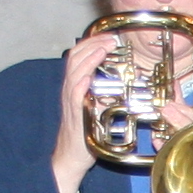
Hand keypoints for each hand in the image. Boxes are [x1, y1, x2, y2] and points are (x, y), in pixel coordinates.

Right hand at [52, 30, 122, 192]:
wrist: (72, 156)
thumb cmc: (87, 135)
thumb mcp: (97, 109)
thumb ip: (106, 96)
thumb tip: (123, 86)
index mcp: (75, 86)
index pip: (80, 57)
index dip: (92, 44)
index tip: (108, 36)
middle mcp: (70, 89)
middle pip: (76, 57)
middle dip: (93, 44)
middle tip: (111, 38)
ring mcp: (70, 100)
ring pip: (75, 70)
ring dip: (90, 57)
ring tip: (104, 47)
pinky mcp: (74, 113)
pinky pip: (74, 93)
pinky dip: (81, 81)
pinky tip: (89, 74)